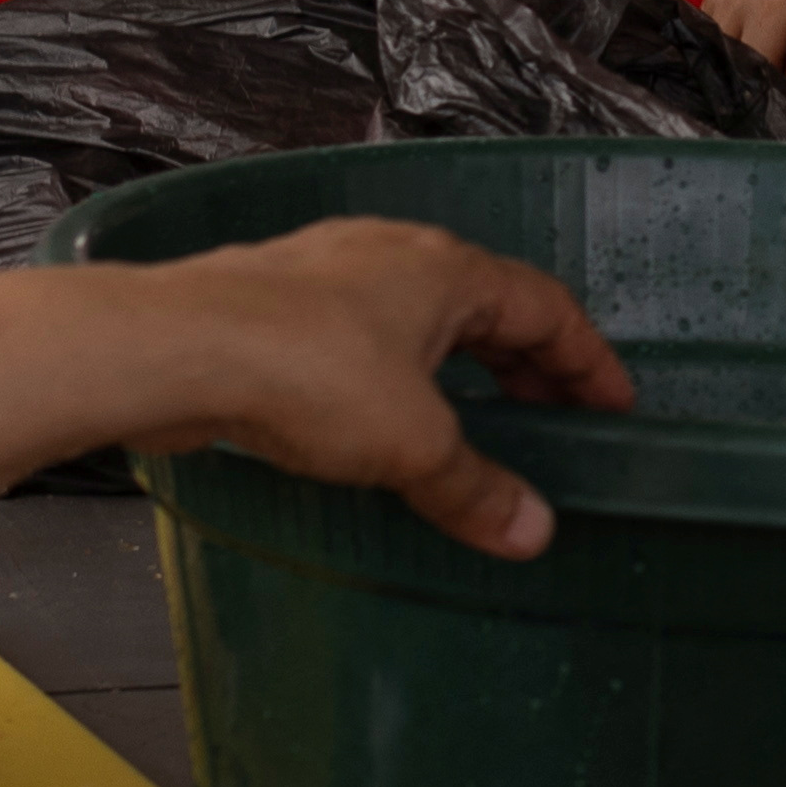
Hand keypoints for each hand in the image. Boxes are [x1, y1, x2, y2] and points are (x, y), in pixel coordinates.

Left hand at [110, 218, 637, 557]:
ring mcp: (325, 271)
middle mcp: (391, 255)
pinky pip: (356, 331)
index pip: (545, 308)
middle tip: (549, 414)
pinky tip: (374, 413)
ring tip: (468, 413)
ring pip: (414, 313)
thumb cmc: (304, 372)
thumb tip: (532, 531)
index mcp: (446, 271)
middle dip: (523, 362)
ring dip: (453, 362)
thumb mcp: (411, 444)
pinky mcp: (270, 301)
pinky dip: (390, 370)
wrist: (173, 347)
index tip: (612, 403)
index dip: (587, 360)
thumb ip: (474, 488)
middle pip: (482, 303)